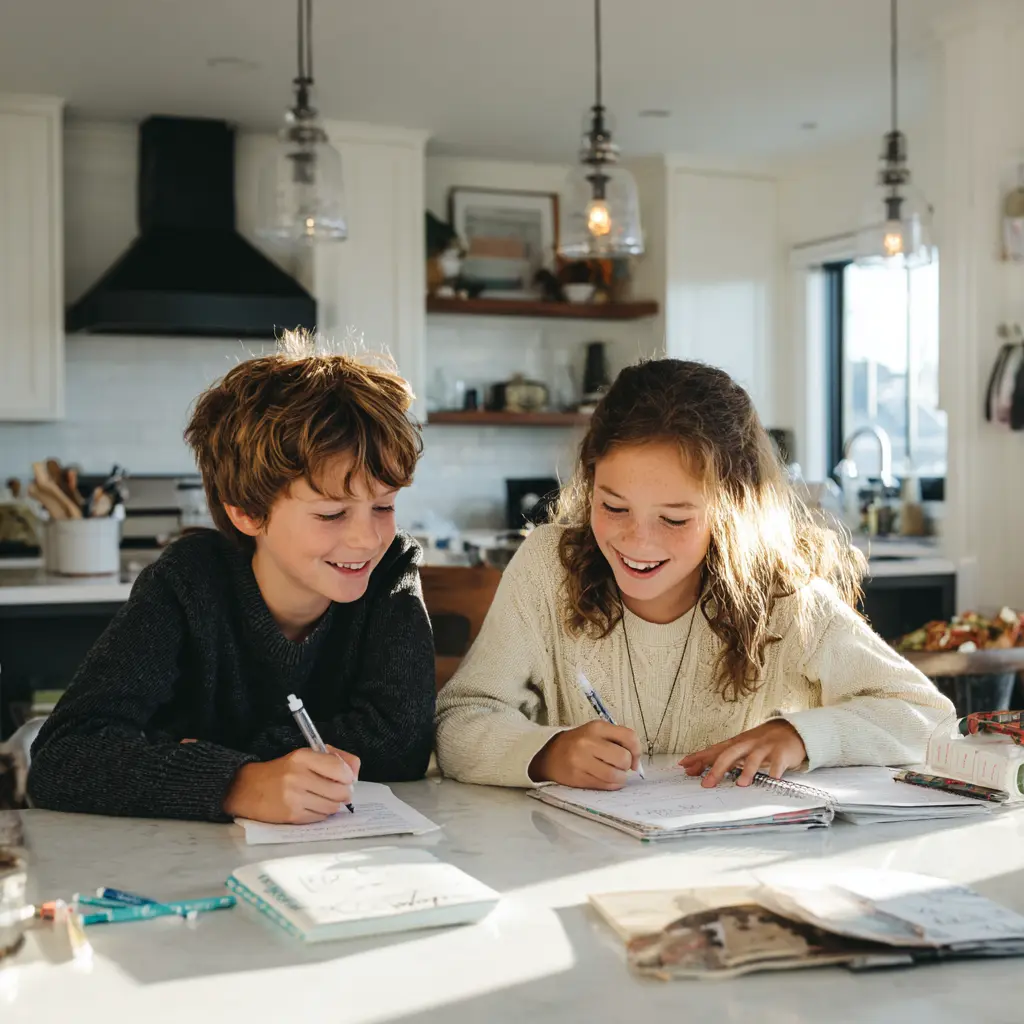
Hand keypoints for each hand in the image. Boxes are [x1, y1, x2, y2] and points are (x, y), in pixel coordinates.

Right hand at [223, 747, 358, 823]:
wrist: (247, 788)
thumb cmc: (282, 771)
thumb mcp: (305, 755)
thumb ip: (334, 758)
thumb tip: (355, 773)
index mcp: (303, 757)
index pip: (340, 768)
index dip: (348, 776)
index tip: (346, 778)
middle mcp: (298, 776)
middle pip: (341, 791)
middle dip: (344, 793)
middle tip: (338, 791)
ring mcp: (294, 798)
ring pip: (333, 807)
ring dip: (333, 804)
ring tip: (323, 798)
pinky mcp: (292, 815)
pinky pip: (320, 817)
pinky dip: (321, 813)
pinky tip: (312, 806)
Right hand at [529, 721, 640, 789]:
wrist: (550, 755)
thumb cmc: (578, 744)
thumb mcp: (596, 733)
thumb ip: (618, 740)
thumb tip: (636, 761)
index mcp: (596, 727)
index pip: (629, 737)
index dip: (636, 751)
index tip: (633, 758)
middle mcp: (588, 742)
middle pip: (623, 758)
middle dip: (626, 766)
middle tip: (619, 766)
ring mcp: (581, 760)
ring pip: (615, 775)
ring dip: (620, 779)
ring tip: (614, 775)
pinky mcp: (578, 777)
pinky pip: (604, 785)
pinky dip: (611, 785)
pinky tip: (606, 780)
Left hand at [678, 721, 806, 787]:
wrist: (790, 731)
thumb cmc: (761, 743)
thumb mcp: (740, 748)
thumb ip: (721, 759)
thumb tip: (695, 768)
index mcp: (736, 744)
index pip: (714, 751)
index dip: (699, 758)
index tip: (684, 766)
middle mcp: (747, 744)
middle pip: (729, 754)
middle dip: (717, 769)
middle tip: (707, 784)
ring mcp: (764, 748)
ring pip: (753, 758)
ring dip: (747, 770)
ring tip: (741, 784)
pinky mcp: (781, 753)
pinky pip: (778, 763)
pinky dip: (775, 771)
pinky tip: (773, 779)